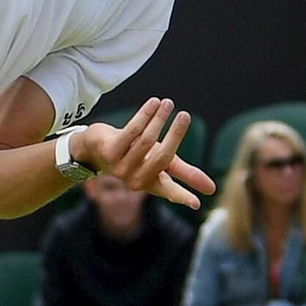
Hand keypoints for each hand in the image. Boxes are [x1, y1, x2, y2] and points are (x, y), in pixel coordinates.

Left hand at [74, 98, 214, 211]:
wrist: (94, 149)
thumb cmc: (134, 155)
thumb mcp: (160, 163)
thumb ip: (184, 174)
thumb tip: (211, 189)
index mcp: (151, 184)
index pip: (170, 191)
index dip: (183, 196)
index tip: (196, 202)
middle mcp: (136, 180)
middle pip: (163, 158)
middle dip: (175, 134)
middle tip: (186, 115)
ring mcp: (120, 167)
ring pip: (147, 140)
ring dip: (159, 118)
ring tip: (167, 103)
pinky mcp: (109, 151)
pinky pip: (132, 130)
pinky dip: (145, 114)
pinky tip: (153, 103)